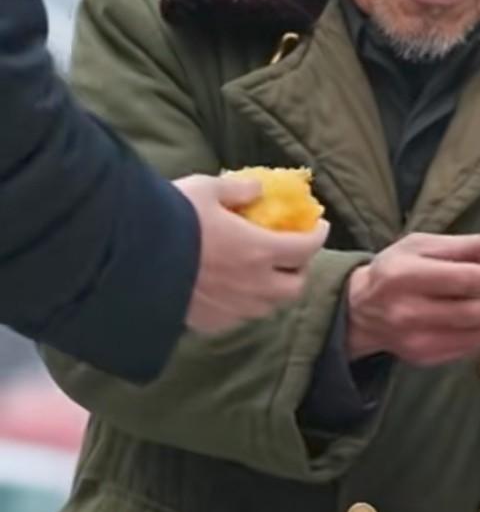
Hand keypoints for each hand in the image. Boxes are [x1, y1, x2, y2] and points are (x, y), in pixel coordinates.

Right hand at [177, 175, 329, 334]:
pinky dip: (246, 303)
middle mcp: (254, 285)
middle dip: (300, 270)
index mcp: (259, 250)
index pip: (305, 248)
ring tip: (264, 273)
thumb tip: (257, 189)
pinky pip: (240, 316)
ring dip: (274, 289)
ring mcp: (234, 308)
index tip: (319, 226)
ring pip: (269, 306)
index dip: (317, 236)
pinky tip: (234, 290)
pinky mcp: (212, 323)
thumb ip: (238, 190)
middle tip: (293, 253)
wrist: (130, 257)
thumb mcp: (205, 189)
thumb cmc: (170, 218)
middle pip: (295, 286)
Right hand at [346, 234, 479, 366]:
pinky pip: (467, 348)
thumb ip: (462, 246)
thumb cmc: (396, 269)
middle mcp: (408, 312)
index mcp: (404, 276)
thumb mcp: (420, 245)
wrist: (363, 311)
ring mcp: (416, 341)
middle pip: (470, 313)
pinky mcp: (425, 359)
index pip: (458, 280)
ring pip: (473, 335)